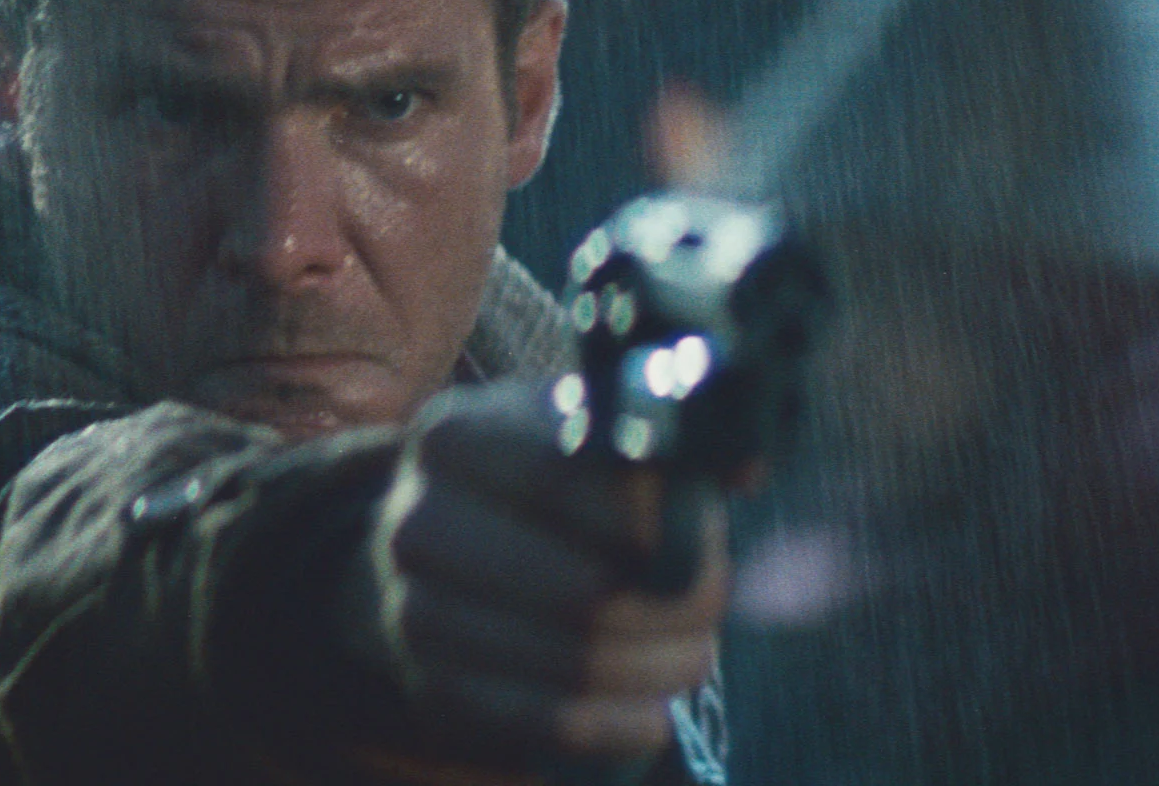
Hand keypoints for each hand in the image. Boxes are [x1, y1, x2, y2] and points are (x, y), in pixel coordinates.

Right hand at [363, 380, 729, 765]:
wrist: (446, 542)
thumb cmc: (543, 479)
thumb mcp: (583, 433)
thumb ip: (662, 441)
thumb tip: (745, 471)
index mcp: (454, 436)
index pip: (563, 480)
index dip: (651, 517)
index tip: (707, 536)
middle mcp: (416, 522)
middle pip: (583, 588)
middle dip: (676, 607)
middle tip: (717, 606)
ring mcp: (414, 611)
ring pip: (574, 662)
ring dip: (659, 668)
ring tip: (694, 654)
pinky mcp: (435, 686)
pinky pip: (546, 723)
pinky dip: (617, 725)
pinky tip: (654, 714)